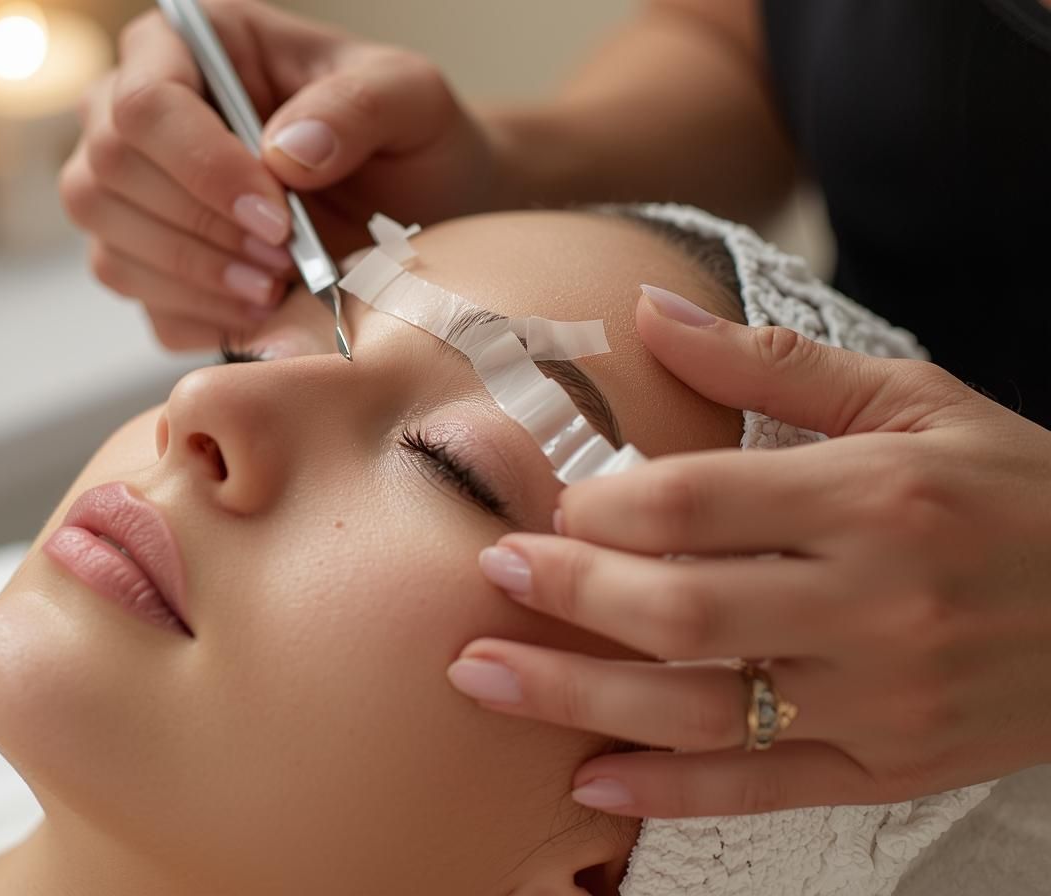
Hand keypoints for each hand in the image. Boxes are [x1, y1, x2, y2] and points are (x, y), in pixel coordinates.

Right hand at [61, 0, 502, 348]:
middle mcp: (143, 112)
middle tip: (286, 260)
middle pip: (107, 172)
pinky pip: (143, 304)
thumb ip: (357, 105)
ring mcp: (135, 194)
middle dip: (200, 231)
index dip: (201, 167)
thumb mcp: (411, 100)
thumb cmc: (410, 139)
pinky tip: (265, 311)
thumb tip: (283, 150)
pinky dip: (203, 318)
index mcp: (196, 44)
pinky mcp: (151, 264)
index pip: (146, 102)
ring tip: (278, 288)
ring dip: (195, 280)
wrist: (424, 213)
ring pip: (109, 245)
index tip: (278, 216)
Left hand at [451, 286, 1050, 816]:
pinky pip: (762, 790)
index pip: (699, 506)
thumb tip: (646, 311)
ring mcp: (884, 699)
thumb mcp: (914, 400)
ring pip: (703, 710)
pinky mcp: (891, 768)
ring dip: (578, 699)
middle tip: (489, 576)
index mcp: (876, 497)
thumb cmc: (1015, 489)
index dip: (602, 509)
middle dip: (570, 596)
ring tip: (481, 677)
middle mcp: (878, 603)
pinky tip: (588, 781)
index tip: (545, 505)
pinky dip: (668, 794)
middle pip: (685, 610)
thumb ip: (772, 365)